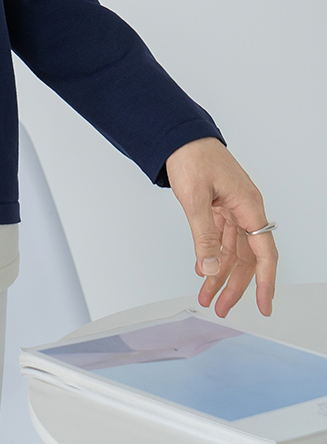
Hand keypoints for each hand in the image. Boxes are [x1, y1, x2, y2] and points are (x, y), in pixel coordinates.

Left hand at [166, 138, 277, 316]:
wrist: (180, 135)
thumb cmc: (192, 157)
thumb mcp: (195, 199)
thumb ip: (203, 236)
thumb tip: (210, 268)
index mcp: (248, 206)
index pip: (264, 253)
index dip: (266, 282)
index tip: (265, 305)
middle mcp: (246, 209)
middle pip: (247, 257)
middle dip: (235, 286)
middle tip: (222, 309)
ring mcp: (234, 209)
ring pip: (233, 251)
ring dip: (220, 275)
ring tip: (207, 298)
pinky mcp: (221, 208)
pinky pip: (221, 239)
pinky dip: (212, 257)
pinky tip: (204, 272)